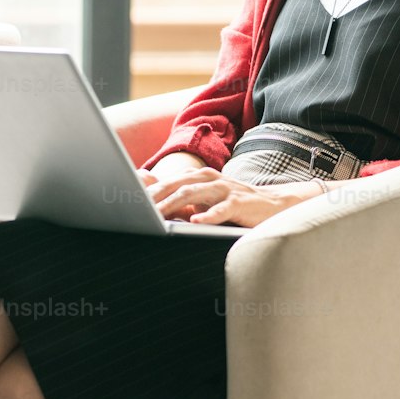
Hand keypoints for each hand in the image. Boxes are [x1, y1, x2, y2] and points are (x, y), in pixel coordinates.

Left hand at [147, 166, 327, 228]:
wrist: (272, 206)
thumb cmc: (233, 205)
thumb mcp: (204, 200)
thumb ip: (179, 197)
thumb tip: (147, 191)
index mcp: (198, 177)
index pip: (168, 182)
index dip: (148, 190)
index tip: (127, 200)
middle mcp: (209, 178)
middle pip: (176, 185)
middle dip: (155, 196)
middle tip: (135, 208)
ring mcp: (225, 189)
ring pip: (193, 193)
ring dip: (173, 204)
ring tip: (156, 215)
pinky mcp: (239, 202)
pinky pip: (221, 209)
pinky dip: (208, 215)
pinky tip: (195, 221)